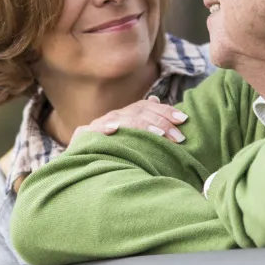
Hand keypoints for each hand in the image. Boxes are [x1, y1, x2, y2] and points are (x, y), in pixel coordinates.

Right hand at [70, 96, 187, 143]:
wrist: (80, 165)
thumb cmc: (112, 153)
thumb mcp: (129, 139)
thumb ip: (142, 121)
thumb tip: (155, 99)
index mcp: (125, 116)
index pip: (146, 107)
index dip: (165, 111)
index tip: (184, 120)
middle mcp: (113, 118)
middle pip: (137, 112)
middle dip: (160, 122)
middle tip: (179, 137)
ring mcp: (97, 126)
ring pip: (120, 120)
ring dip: (140, 125)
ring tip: (158, 134)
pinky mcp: (83, 137)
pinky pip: (93, 131)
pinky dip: (104, 128)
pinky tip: (115, 130)